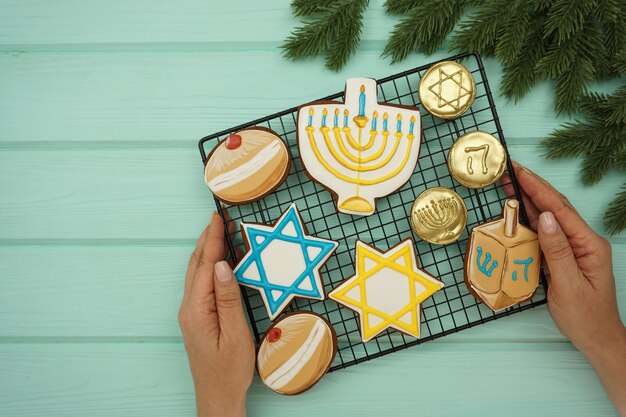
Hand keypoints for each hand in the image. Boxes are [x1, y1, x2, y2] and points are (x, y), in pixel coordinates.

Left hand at [178, 213, 254, 416]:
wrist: (217, 395)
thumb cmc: (229, 369)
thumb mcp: (236, 333)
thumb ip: (228, 298)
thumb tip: (222, 265)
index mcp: (197, 309)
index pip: (205, 266)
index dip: (213, 240)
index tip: (219, 218)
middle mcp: (189, 308)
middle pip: (197, 265)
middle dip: (207, 240)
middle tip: (220, 219)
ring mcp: (191, 313)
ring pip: (197, 273)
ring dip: (207, 251)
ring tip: (220, 233)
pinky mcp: (197, 317)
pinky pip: (201, 284)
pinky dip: (209, 266)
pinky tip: (219, 262)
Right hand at [503, 162, 625, 413]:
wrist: (597, 338)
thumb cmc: (584, 317)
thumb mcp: (568, 285)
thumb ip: (556, 250)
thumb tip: (544, 217)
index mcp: (588, 244)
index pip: (558, 210)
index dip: (537, 188)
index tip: (519, 170)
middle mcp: (583, 241)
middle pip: (555, 207)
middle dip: (532, 186)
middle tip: (510, 170)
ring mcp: (575, 247)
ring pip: (550, 216)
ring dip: (530, 198)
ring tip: (511, 183)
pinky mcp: (566, 255)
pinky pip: (547, 231)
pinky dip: (532, 217)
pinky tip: (521, 208)